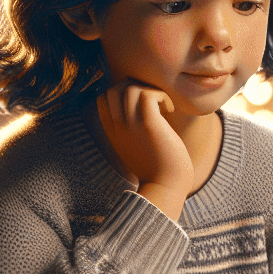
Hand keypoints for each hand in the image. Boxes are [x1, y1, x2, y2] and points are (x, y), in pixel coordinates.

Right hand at [98, 82, 195, 217]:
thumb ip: (130, 129)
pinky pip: (148, 94)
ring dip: (149, 91)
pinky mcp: (149, 125)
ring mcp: (131, 125)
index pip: (102, 98)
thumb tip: (141, 109)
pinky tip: (169, 110)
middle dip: (134, 87)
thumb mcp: (134, 146)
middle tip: (153, 102)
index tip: (140, 104)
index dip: (121, 92)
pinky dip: (161, 96)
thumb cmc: (156, 167)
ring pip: (129, 88)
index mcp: (112, 131)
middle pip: (113, 89)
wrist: (165, 186)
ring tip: (163, 107)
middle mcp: (118, 126)